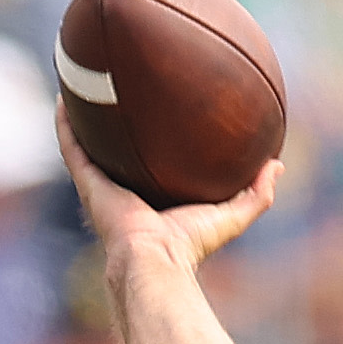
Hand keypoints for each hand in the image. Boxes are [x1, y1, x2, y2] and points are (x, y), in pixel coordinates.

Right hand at [57, 103, 279, 274]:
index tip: (162, 115)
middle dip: (117, 125)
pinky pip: (72, 148)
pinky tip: (65, 96)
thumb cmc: (191, 245)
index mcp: (155, 197)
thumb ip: (257, 193)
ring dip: (85, 117)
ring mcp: (103, 185)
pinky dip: (66, 124)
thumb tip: (278, 164)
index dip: (156, 143)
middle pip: (118, 151)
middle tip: (121, 89)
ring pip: (90, 145)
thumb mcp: (232, 215)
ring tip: (83, 83)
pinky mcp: (87, 183)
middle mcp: (126, 189)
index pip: (153, 166)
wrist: (155, 259)